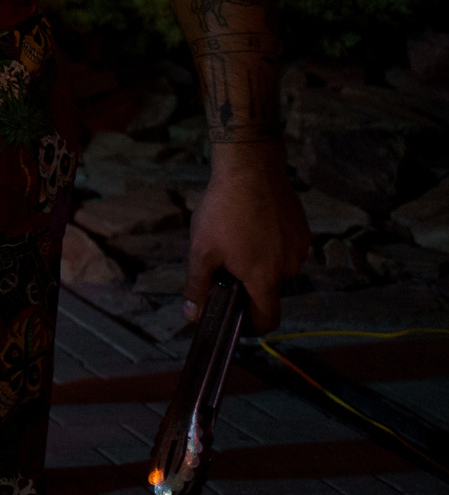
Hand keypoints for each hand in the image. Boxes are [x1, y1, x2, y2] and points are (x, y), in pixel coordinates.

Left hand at [183, 148, 308, 330]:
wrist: (250, 168)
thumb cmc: (224, 209)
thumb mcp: (201, 250)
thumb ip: (198, 286)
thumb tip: (193, 315)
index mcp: (265, 278)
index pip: (269, 319)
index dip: (252, 326)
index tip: (237, 320)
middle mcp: (289, 268)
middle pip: (269, 291)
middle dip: (248, 284)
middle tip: (224, 263)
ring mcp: (299, 248)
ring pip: (277, 268)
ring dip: (258, 263)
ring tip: (235, 238)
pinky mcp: (302, 230)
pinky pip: (285, 249)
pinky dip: (269, 246)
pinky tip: (251, 225)